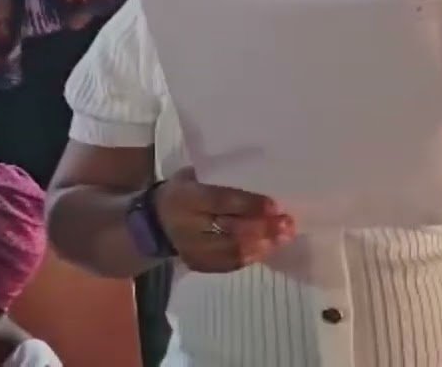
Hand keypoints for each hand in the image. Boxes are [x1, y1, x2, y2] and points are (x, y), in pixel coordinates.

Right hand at [153, 167, 294, 272]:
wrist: (152, 223)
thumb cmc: (181, 192)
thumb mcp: (192, 176)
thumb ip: (218, 178)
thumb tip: (258, 175)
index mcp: (185, 196)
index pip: (220, 201)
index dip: (249, 205)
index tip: (276, 206)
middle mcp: (187, 225)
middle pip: (230, 230)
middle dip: (263, 229)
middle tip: (289, 225)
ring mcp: (191, 250)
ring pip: (232, 251)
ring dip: (262, 246)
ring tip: (285, 238)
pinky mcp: (198, 265)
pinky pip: (228, 264)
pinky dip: (251, 256)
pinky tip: (268, 249)